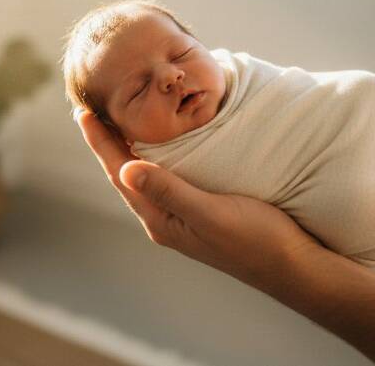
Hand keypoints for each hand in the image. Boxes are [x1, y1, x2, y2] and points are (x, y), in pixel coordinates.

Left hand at [75, 109, 320, 291]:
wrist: (292, 265)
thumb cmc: (255, 239)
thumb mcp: (211, 213)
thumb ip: (170, 191)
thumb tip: (126, 170)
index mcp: (160, 219)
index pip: (120, 173)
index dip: (100, 142)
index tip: (82, 113)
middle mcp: (164, 217)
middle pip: (125, 172)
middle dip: (106, 141)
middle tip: (90, 109)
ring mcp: (180, 214)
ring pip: (143, 174)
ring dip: (127, 146)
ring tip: (114, 120)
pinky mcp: (199, 208)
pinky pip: (164, 176)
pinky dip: (153, 154)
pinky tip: (158, 142)